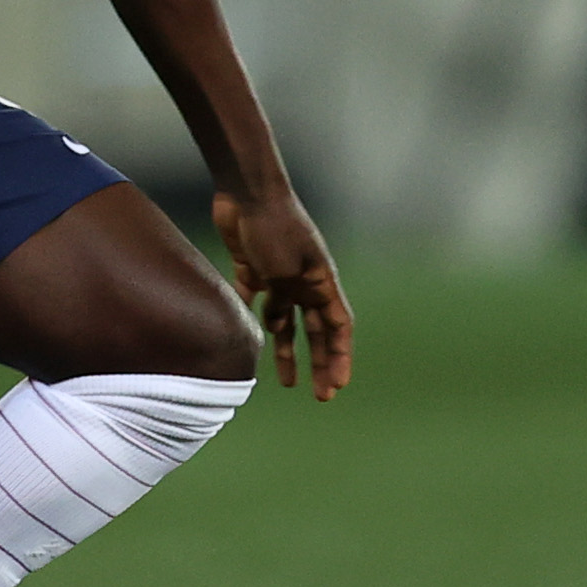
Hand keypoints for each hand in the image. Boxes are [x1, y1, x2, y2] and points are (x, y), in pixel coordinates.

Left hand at [213, 188, 351, 400]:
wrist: (247, 191)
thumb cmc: (274, 226)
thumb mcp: (290, 265)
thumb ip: (289, 295)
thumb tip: (281, 326)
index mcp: (321, 282)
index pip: (339, 327)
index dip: (340, 357)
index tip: (338, 385)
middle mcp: (304, 282)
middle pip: (316, 331)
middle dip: (320, 363)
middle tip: (321, 395)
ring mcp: (279, 276)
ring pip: (286, 323)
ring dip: (288, 352)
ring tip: (286, 383)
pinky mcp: (252, 268)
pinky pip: (254, 304)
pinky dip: (252, 323)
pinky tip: (246, 343)